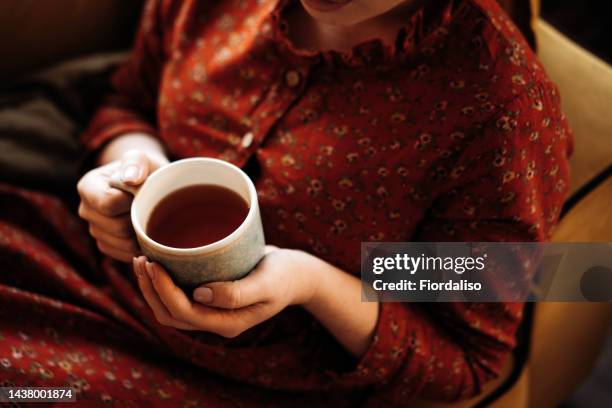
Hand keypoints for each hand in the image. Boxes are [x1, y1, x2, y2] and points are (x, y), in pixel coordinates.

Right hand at [77, 149, 167, 261]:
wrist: (148, 185)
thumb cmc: (144, 169)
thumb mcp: (142, 158)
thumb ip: (136, 161)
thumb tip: (130, 179)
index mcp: (88, 187)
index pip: (109, 204)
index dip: (132, 201)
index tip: (144, 192)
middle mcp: (85, 210)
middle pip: (117, 227)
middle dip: (140, 219)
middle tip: (151, 207)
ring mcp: (95, 230)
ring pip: (123, 244)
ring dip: (142, 235)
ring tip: (150, 217)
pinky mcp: (107, 245)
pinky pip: (124, 255)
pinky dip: (139, 247)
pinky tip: (147, 233)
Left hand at [132, 246, 320, 336]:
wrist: (297, 274)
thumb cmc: (285, 275)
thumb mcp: (268, 283)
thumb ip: (237, 293)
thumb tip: (200, 294)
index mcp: (227, 322)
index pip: (184, 312)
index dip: (163, 291)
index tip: (152, 263)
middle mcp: (216, 321)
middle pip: (170, 315)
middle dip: (150, 290)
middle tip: (141, 259)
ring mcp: (212, 311)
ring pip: (170, 308)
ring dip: (152, 288)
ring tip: (142, 260)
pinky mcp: (211, 297)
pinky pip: (179, 296)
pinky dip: (164, 283)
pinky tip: (159, 262)